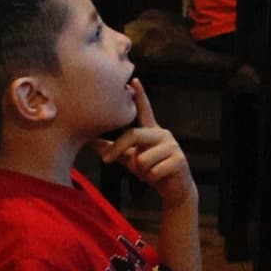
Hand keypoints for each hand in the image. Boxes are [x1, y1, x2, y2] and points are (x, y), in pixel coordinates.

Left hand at [100, 82, 196, 208]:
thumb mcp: (131, 159)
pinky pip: (153, 171)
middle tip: (105, 161)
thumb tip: (91, 142)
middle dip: (117, 149)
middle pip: (133, 134)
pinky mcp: (179, 160)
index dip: (140, 95)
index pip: (145, 110)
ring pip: (142, 158)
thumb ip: (114, 149)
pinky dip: (151, 178)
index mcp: (151, 131)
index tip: (134, 80)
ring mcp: (173, 146)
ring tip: (149, 173)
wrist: (175, 190)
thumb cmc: (152, 171)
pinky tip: (160, 178)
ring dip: (141, 171)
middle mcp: (163, 134)